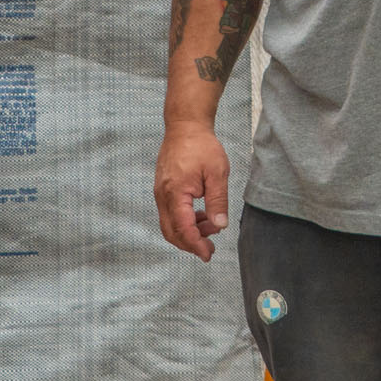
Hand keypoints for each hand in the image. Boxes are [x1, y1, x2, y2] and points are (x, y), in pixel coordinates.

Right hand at [153, 123, 232, 260]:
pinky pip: (169, 214)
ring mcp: (160, 193)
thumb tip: (220, 226)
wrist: (185, 125)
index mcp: (175, 193)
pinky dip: (183, 221)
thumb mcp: (217, 173)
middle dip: (190, 244)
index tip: (208, 254)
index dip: (196, 245)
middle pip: (171, 232)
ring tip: (211, 226)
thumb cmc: (202, 145)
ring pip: (169, 224)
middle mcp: (163, 195)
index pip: (183, 228)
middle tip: (210, 248)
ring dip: (188, 232)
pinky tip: (201, 216)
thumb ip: (218, 201)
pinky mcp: (162, 189)